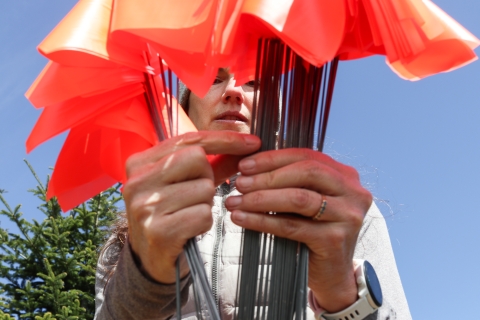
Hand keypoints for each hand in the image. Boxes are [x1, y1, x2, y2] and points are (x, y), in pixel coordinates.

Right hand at [123, 131, 260, 283]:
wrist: (151, 262)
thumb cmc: (171, 216)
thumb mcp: (187, 184)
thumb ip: (214, 164)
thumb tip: (246, 147)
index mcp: (140, 162)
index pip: (189, 139)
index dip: (224, 139)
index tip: (252, 142)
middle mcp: (137, 181)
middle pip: (197, 159)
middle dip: (208, 177)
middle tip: (196, 196)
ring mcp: (145, 206)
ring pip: (204, 188)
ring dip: (206, 203)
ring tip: (188, 214)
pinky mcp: (158, 230)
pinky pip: (203, 214)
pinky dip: (204, 222)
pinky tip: (190, 229)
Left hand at [225, 148, 371, 311]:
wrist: (331, 275)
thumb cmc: (313, 232)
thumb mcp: (306, 200)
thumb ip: (290, 180)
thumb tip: (249, 165)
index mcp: (345, 176)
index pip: (307, 156)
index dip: (273, 158)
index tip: (244, 165)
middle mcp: (353, 192)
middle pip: (306, 172)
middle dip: (267, 176)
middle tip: (239, 183)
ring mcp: (347, 216)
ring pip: (298, 198)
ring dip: (261, 198)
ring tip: (236, 201)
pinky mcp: (335, 239)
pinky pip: (291, 226)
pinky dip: (263, 221)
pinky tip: (242, 219)